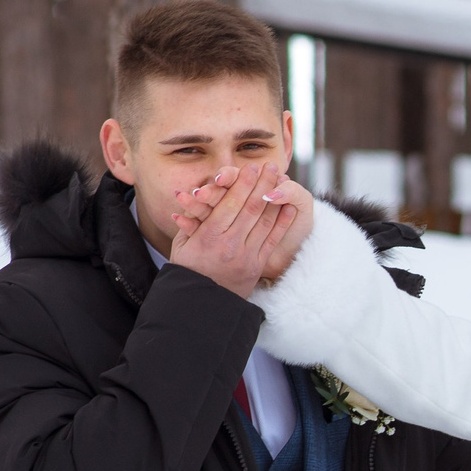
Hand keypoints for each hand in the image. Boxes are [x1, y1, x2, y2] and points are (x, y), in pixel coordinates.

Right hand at [167, 160, 287, 295]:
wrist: (202, 304)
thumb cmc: (188, 269)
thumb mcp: (182, 244)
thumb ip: (190, 219)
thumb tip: (189, 193)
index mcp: (208, 236)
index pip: (230, 203)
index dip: (243, 184)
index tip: (251, 168)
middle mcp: (229, 245)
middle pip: (250, 208)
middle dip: (262, 184)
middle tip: (271, 166)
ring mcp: (246, 256)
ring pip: (264, 221)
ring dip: (274, 197)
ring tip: (281, 178)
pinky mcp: (257, 265)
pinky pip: (271, 239)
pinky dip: (281, 221)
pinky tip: (288, 206)